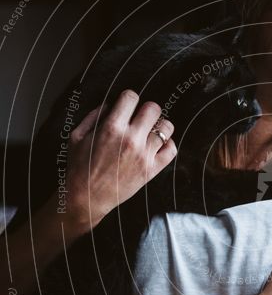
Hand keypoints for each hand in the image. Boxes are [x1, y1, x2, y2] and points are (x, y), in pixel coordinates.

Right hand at [65, 91, 176, 229]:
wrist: (87, 198)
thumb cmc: (80, 168)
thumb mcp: (77, 136)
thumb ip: (94, 115)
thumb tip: (111, 104)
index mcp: (111, 128)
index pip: (131, 97)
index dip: (128, 98)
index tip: (126, 106)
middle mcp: (130, 139)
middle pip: (153, 108)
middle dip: (146, 109)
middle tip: (140, 117)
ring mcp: (144, 155)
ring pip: (166, 127)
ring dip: (158, 126)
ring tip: (149, 131)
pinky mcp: (152, 169)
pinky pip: (172, 150)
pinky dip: (168, 144)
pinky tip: (157, 145)